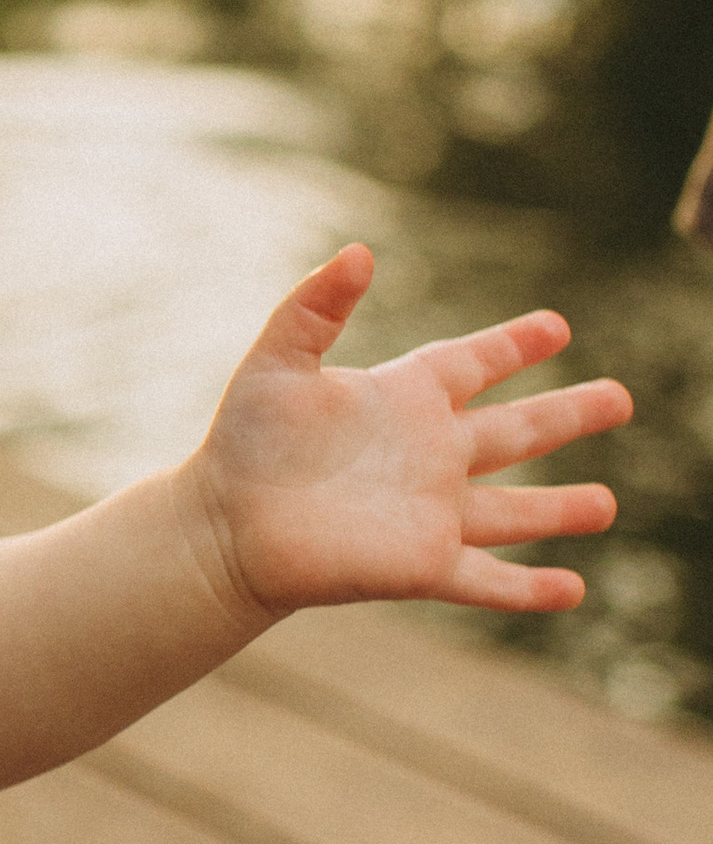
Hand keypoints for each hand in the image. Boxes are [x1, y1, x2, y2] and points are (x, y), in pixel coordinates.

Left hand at [183, 247, 629, 619]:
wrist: (223, 526)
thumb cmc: (244, 442)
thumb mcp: (276, 362)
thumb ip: (315, 306)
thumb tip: (359, 253)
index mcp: (403, 400)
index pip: (473, 364)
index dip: (513, 344)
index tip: (557, 326)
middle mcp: (429, 455)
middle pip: (516, 431)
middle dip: (569, 414)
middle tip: (621, 398)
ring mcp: (430, 512)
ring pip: (515, 511)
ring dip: (562, 508)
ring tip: (607, 504)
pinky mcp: (421, 565)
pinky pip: (487, 579)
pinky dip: (529, 587)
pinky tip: (572, 590)